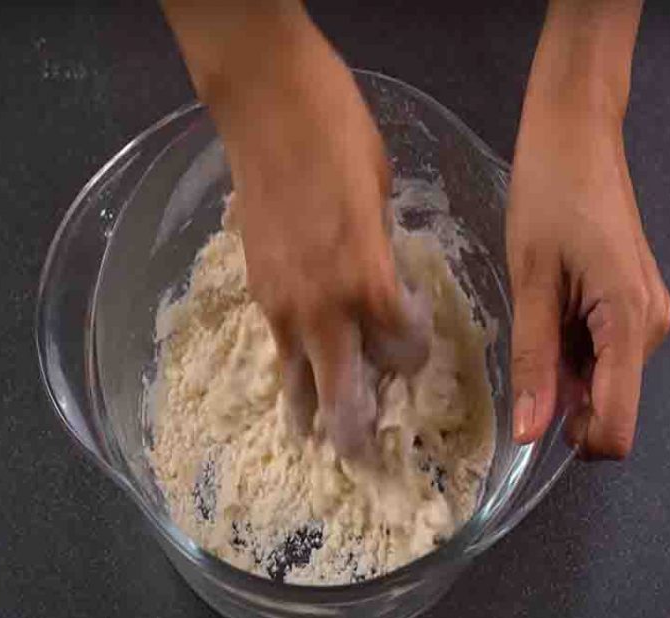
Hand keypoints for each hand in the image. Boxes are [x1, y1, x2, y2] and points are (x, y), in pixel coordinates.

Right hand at [169, 5, 427, 456]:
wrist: (265, 107)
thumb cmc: (339, 137)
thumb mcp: (381, 198)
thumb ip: (382, 256)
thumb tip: (379, 282)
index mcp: (368, 280)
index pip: (400, 352)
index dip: (413, 359)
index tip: (414, 352)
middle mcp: (322, 307)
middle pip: (340, 393)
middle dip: (353, 431)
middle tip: (361, 458)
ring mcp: (280, 303)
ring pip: (294, 378)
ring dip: (309, 409)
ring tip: (314, 437)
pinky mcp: (255, 288)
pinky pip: (277, 341)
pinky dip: (291, 360)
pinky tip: (296, 361)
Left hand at [507, 97, 669, 458]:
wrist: (577, 133)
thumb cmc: (549, 194)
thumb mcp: (530, 281)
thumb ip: (534, 360)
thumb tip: (529, 434)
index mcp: (629, 324)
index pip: (617, 428)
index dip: (574, 442)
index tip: (530, 417)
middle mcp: (650, 329)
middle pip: (607, 405)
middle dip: (561, 397)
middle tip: (524, 341)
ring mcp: (646, 316)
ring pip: (601, 380)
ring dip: (563, 369)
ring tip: (535, 312)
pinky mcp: (635, 304)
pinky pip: (601, 352)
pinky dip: (571, 348)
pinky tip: (549, 306)